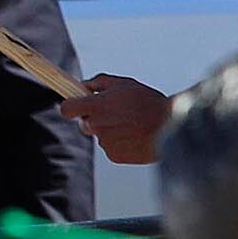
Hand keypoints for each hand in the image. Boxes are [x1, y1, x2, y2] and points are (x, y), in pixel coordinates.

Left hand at [59, 73, 173, 162]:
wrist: (171, 127)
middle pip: (84, 123)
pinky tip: (134, 136)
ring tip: (132, 125)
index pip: (66, 109)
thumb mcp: (124, 83)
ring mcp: (104, 142)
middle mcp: (96, 126)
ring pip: (100, 135)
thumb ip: (99, 83)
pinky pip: (111, 147)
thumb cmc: (149, 103)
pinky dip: (119, 143)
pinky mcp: (114, 156)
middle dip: (95, 118)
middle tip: (116, 114)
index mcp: (96, 106)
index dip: (71, 107)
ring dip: (110, 130)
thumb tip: (83, 85)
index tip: (76, 105)